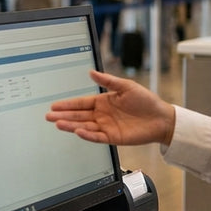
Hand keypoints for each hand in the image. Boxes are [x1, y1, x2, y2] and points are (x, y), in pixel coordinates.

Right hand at [45, 70, 175, 145]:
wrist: (161, 118)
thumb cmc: (146, 101)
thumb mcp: (126, 86)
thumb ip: (108, 81)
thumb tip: (92, 73)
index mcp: (103, 102)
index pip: (81, 103)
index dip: (67, 104)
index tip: (54, 105)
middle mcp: (102, 115)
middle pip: (78, 115)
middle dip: (63, 116)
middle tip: (49, 116)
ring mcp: (106, 127)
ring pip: (84, 126)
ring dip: (71, 125)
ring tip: (58, 124)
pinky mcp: (113, 137)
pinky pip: (97, 137)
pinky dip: (87, 135)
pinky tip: (78, 131)